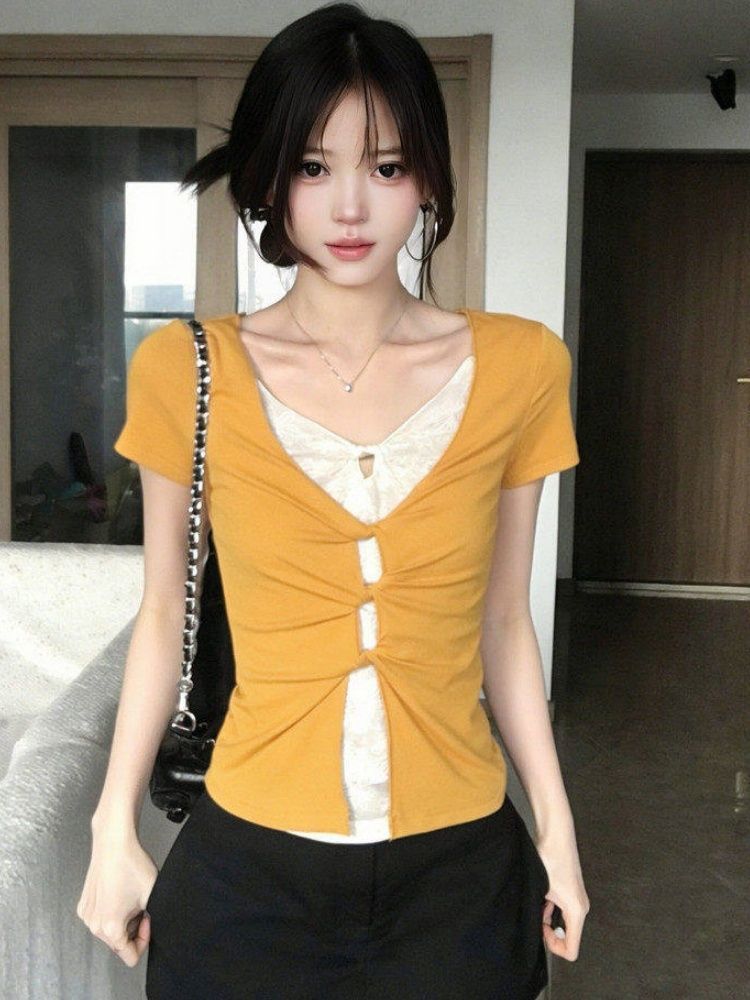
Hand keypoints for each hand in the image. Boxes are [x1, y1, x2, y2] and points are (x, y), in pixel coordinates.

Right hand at [76, 836, 158, 967]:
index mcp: (110, 927)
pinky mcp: (83, 905)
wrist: (114, 842)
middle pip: (119, 943)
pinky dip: (111, 911)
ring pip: (110, 931)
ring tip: (129, 897)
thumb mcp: (153, 895)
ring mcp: (86, 915)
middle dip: (133, 929)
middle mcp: (94, 925)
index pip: (130, 957)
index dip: (144, 940)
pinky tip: (118, 892)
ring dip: (122, 920)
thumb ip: (155, 919)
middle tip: (140, 905)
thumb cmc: (132, 864)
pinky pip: (100, 918)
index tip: (147, 919)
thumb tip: (158, 927)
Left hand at [537, 841, 589, 960]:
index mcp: (577, 911)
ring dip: (548, 920)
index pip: (571, 950)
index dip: (553, 947)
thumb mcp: (541, 889)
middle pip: (568, 938)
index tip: (540, 929)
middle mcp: (581, 908)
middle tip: (535, 917)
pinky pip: (562, 912)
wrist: (556, 834)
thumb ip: (539, 912)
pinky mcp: (570, 892)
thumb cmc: (550, 858)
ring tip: (535, 905)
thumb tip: (531, 925)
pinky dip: (550, 910)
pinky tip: (539, 898)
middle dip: (549, 933)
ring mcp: (577, 900)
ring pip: (563, 924)